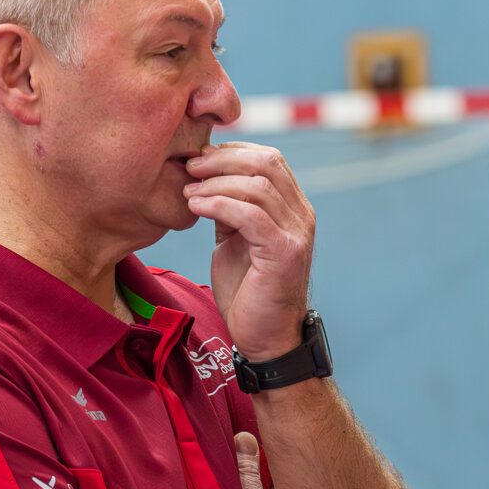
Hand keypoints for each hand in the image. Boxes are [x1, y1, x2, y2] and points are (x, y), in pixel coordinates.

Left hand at [185, 143, 314, 359]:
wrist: (264, 337)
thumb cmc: (247, 290)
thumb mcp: (234, 239)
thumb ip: (229, 208)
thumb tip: (203, 177)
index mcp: (292, 207)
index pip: (269, 157)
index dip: (232, 151)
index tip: (197, 158)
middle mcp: (301, 214)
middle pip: (267, 162)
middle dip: (222, 159)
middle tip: (189, 167)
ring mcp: (297, 233)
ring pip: (258, 185)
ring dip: (216, 183)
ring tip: (187, 192)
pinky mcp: (285, 252)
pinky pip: (251, 215)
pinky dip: (219, 205)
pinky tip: (195, 208)